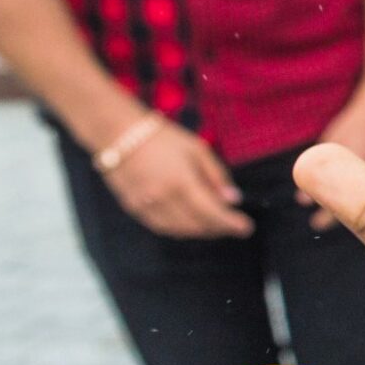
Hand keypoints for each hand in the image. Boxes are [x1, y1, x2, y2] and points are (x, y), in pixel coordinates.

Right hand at [105, 117, 253, 238]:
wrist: (118, 133)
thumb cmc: (163, 138)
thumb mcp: (198, 149)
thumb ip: (216, 176)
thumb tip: (232, 199)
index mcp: (181, 181)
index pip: (211, 212)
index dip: (231, 223)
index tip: (246, 229)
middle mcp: (162, 198)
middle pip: (196, 225)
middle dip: (218, 229)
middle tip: (232, 225)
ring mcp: (145, 205)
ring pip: (179, 231)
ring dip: (200, 231)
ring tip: (215, 225)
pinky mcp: (133, 208)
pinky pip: (161, 227)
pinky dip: (180, 229)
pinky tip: (191, 222)